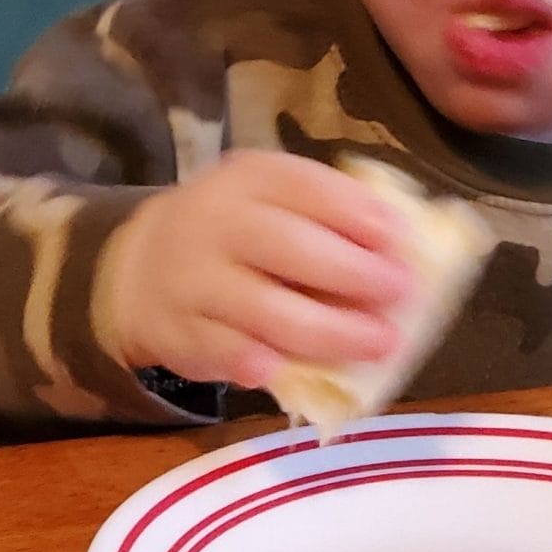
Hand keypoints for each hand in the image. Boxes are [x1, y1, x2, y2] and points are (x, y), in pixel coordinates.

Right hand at [108, 150, 412, 387]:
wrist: (144, 265)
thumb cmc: (240, 235)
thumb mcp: (273, 201)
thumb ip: (329, 216)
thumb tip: (407, 249)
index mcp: (250, 179)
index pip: (307, 189)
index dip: (357, 214)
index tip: (401, 239)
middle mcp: (217, 223)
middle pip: (290, 248)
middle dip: (354, 273)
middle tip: (402, 294)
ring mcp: (194, 280)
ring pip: (264, 309)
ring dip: (330, 330)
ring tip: (381, 343)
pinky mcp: (181, 333)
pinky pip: (222, 350)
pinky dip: (254, 362)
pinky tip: (286, 372)